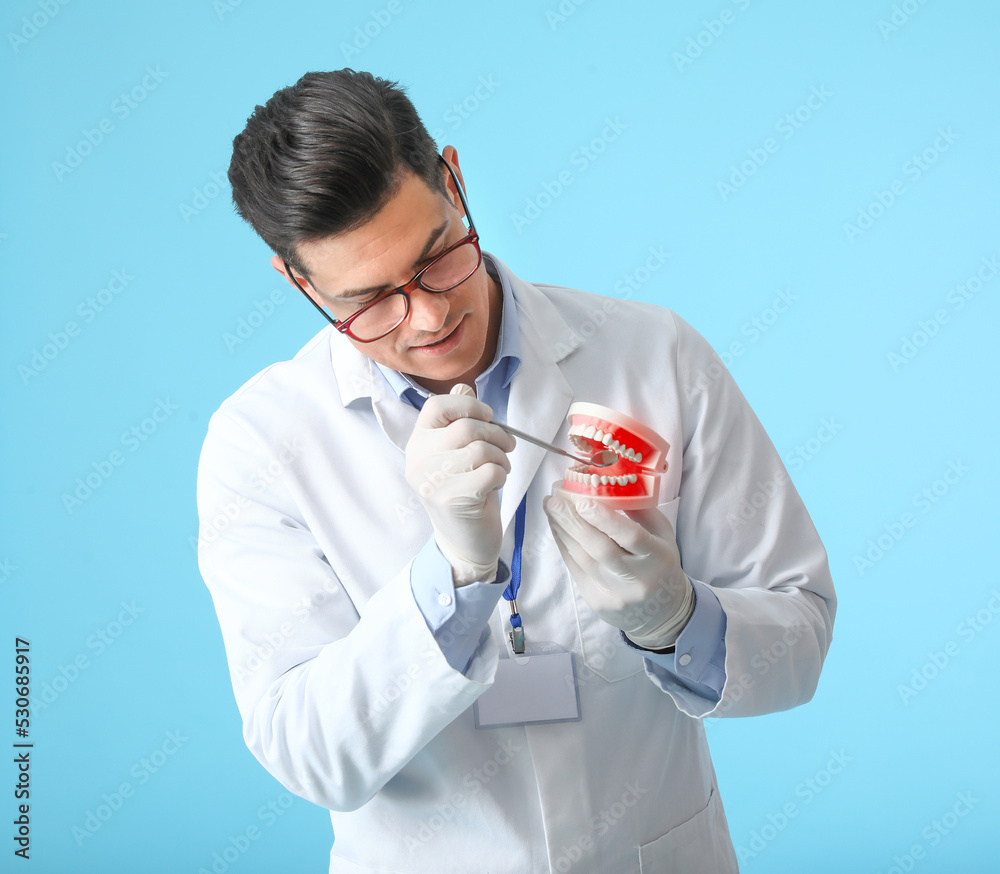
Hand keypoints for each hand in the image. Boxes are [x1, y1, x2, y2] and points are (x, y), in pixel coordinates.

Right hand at [405, 384, 515, 584]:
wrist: (463, 541)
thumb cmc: (465, 491)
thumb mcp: (457, 454)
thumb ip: (458, 421)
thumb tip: (465, 388)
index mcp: (418, 443)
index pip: (437, 406)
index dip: (469, 406)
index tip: (488, 418)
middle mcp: (419, 460)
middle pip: (467, 427)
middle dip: (497, 435)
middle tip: (507, 447)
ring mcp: (433, 481)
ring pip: (481, 449)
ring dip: (502, 457)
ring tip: (499, 469)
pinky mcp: (453, 500)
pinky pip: (490, 471)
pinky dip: (501, 475)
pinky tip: (494, 485)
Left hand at [543, 491, 693, 647]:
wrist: (662, 612)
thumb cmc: (660, 563)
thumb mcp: (662, 535)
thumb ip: (640, 511)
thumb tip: (607, 487)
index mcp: (658, 557)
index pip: (631, 537)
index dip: (605, 519)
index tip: (582, 501)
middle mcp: (637, 578)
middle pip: (600, 548)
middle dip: (572, 521)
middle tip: (553, 500)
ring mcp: (615, 594)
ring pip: (582, 559)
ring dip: (563, 531)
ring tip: (551, 509)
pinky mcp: (597, 602)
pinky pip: (575, 570)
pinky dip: (564, 546)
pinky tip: (557, 529)